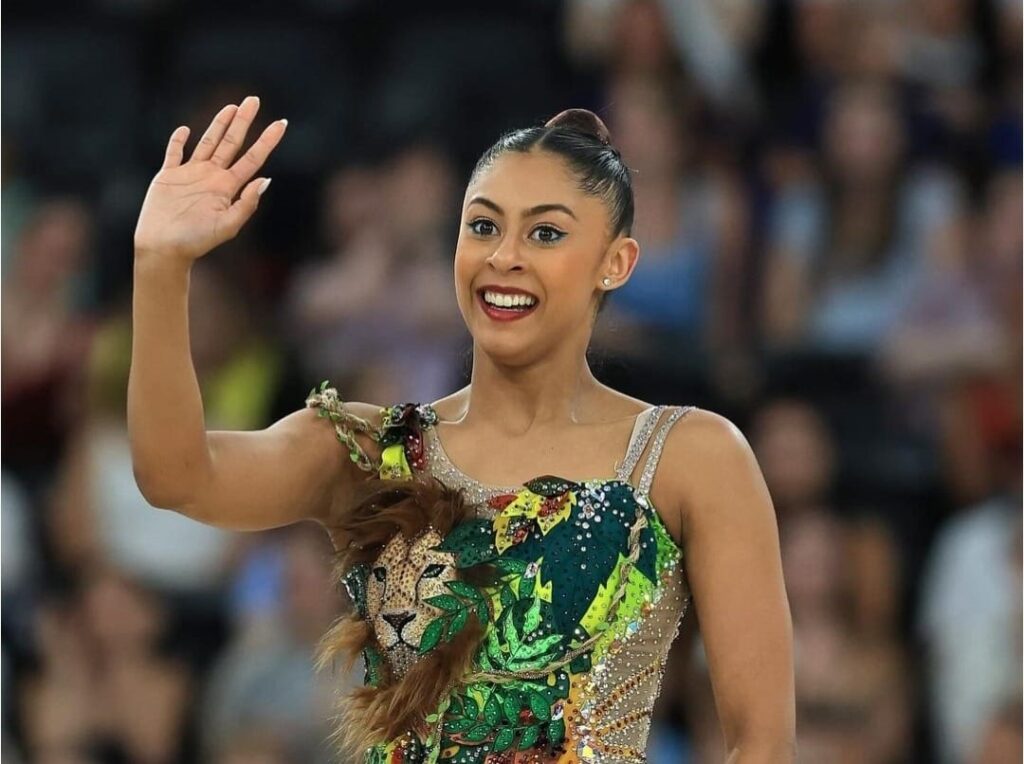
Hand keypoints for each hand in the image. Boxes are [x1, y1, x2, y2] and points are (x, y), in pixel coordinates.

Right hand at [133, 95, 286, 263]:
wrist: (164, 249)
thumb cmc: (196, 242)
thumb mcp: (227, 226)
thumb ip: (247, 204)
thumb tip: (266, 179)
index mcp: (228, 188)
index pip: (252, 158)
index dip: (267, 141)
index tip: (282, 123)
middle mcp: (212, 177)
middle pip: (232, 143)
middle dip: (243, 121)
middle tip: (254, 100)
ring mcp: (190, 174)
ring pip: (207, 142)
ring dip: (219, 124)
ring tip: (231, 107)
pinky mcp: (168, 176)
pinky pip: (174, 153)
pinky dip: (179, 140)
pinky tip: (185, 129)